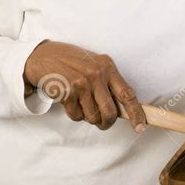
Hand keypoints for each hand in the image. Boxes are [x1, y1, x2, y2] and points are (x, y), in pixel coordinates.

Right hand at [23, 40, 146, 132]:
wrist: (44, 56)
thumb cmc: (72, 63)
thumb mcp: (94, 65)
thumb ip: (108, 83)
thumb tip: (124, 110)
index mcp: (108, 67)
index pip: (128, 94)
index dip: (136, 113)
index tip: (141, 127)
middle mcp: (97, 74)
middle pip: (110, 113)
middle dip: (106, 123)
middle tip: (102, 123)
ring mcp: (82, 83)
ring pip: (92, 117)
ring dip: (87, 117)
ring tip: (81, 103)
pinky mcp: (67, 92)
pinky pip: (77, 116)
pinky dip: (74, 114)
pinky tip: (70, 101)